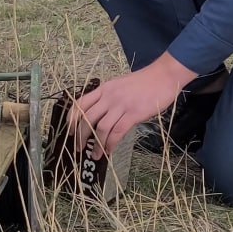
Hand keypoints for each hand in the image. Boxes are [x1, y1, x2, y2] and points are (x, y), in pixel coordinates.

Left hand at [69, 54, 197, 159]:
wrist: (163, 76)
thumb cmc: (144, 82)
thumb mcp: (120, 85)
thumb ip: (108, 97)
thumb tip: (99, 115)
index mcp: (104, 89)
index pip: (80, 103)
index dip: (71, 118)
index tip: (69, 130)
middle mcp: (109, 96)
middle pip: (87, 118)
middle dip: (80, 135)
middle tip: (79, 147)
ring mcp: (121, 105)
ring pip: (100, 127)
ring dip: (95, 144)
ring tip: (94, 155)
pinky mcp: (133, 114)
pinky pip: (117, 132)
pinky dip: (110, 144)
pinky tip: (108, 150)